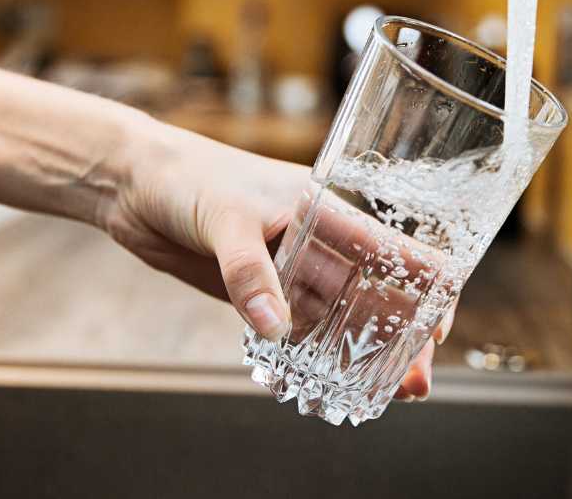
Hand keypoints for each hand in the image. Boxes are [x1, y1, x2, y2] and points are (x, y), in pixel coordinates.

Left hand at [96, 120, 445, 398]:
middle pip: (373, 294)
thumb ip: (249, 271)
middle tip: (412, 382)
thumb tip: (276, 327)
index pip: (394, 249)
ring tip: (377, 394)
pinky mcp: (256, 291)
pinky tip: (316, 383)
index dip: (425, 288)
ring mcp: (289, 268)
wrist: (134, 182)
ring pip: (336, 317)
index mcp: (327, 209)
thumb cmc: (189, 177)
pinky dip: (305, 355)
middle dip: (397, 338)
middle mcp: (318, 241)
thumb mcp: (225, 218)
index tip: (437, 330)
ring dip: (356, 354)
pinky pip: (291, 328)